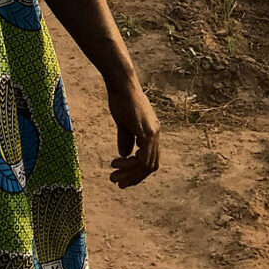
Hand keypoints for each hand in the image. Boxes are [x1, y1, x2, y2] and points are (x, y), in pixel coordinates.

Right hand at [104, 70, 159, 187]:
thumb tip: (124, 154)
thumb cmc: (121, 99)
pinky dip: (129, 164)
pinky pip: (142, 157)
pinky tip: (116, 163)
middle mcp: (156, 134)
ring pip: (146, 164)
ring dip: (129, 173)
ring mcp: (153, 133)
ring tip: (113, 177)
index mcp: (152, 131)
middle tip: (118, 184)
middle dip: (134, 177)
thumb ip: (127, 138)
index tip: (122, 177)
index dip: (137, 171)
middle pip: (151, 165)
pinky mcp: (147, 132)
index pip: (149, 159)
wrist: (121, 84)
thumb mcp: (124, 122)